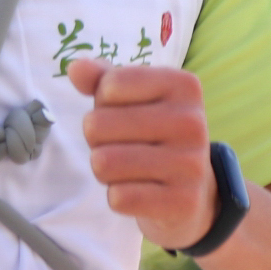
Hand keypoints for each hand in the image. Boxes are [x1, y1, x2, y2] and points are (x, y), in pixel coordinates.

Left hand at [67, 58, 213, 252]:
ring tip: (129, 170)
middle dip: (97, 140)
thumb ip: (102, 79)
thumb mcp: (133, 100)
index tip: (126, 113)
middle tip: (123, 147)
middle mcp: (192, 122)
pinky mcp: (183, 202)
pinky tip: (141, 192)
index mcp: (183, 86)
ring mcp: (191, 164)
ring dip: (104, 171)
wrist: (194, 192)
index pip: (109, 85)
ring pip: (103, 163)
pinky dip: (118, 197)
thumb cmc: (154, 135)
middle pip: (97, 125)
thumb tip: (75, 67)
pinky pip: (118, 198)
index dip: (103, 103)